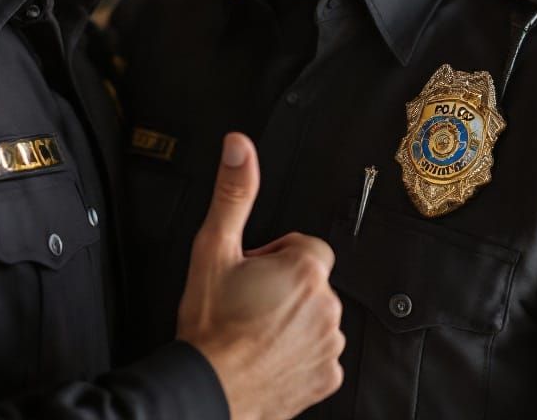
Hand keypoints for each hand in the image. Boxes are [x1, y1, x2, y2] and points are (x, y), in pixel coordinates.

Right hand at [177, 134, 344, 419]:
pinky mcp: (327, 378)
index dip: (276, 255)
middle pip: (312, 281)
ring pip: (316, 316)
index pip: (306, 247)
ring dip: (293, 317)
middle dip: (284, 285)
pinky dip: (298, 352)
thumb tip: (239, 146)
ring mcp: (329, 345)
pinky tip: (266, 353)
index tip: (252, 270)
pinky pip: (319, 354)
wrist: (208, 389)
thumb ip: (234, 192)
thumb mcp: (213, 248)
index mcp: (304, 270)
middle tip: (248, 298)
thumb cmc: (210, 326)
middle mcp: (326, 307)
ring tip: (253, 327)